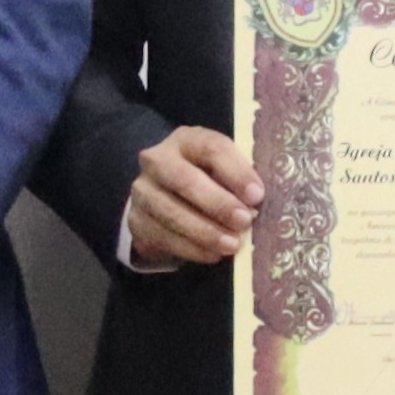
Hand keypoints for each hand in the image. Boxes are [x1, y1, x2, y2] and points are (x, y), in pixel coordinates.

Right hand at [123, 126, 256, 269]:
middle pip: (185, 180)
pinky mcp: (137, 220)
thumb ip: (238, 179)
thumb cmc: (206, 178)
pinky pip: (164, 237)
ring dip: (205, 231)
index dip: (236, 172)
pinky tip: (213, 254)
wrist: (164, 196)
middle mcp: (158, 160)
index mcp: (187, 140)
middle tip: (244, 221)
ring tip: (232, 244)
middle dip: (218, 204)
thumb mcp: (223, 168)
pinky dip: (192, 248)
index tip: (257, 195)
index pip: (211, 149)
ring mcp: (143, 191)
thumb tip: (256, 202)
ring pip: (172, 212)